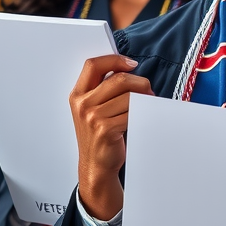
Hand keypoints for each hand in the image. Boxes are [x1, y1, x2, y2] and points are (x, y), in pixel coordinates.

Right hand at [70, 54, 153, 219]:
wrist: (96, 165)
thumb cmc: (99, 134)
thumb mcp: (92, 108)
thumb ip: (103, 88)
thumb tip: (128, 68)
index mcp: (77, 94)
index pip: (93, 64)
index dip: (114, 59)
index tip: (131, 64)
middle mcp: (82, 104)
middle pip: (118, 79)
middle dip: (139, 82)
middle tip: (148, 90)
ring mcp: (92, 117)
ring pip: (129, 96)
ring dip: (144, 99)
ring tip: (147, 105)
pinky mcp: (105, 129)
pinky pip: (132, 112)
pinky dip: (142, 113)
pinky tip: (142, 117)